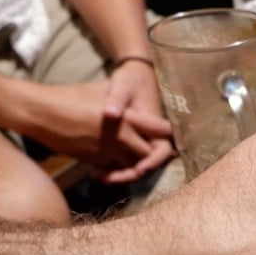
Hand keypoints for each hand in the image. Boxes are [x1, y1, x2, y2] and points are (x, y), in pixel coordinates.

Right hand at [16, 76, 170, 180]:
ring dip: (136, 165)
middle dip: (153, 154)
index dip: (166, 132)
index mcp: (126, 117)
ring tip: (137, 161)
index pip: (160, 130)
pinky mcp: (94, 161)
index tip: (167, 133)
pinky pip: (113, 170)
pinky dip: (116, 169)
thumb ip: (123, 100)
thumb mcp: (102, 91)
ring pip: (133, 166)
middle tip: (154, 151)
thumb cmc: (71, 97)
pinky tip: (113, 164)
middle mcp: (120, 137)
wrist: (41, 112)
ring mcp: (107, 151)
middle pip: (150, 154)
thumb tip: (139, 100)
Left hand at [96, 60, 174, 183]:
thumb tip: (110, 114)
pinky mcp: (130, 141)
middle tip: (108, 179)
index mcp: (154, 125)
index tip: (139, 169)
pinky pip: (125, 159)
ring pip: (134, 164)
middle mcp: (150, 136)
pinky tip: (94, 168)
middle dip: (129, 174)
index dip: (152, 161)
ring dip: (119, 172)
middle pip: (146, 163)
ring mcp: (140, 140)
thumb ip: (116, 99)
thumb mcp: (123, 85)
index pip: (162, 150)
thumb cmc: (130, 79)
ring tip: (97, 175)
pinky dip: (112, 165)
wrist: (132, 76)